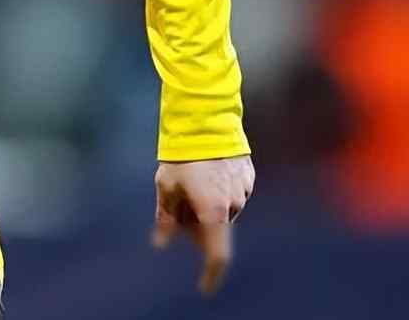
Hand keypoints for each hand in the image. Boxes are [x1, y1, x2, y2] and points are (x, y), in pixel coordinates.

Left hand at [152, 154, 254, 294]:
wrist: (205, 120)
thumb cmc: (182, 155)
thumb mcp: (166, 186)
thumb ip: (166, 217)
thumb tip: (161, 243)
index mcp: (214, 212)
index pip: (218, 255)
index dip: (211, 275)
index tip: (204, 287)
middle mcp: (234, 205)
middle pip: (217, 229)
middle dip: (198, 229)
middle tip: (177, 213)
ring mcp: (244, 189)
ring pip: (224, 210)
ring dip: (208, 208)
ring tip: (186, 184)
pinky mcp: (248, 175)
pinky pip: (231, 192)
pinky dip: (217, 193)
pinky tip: (202, 173)